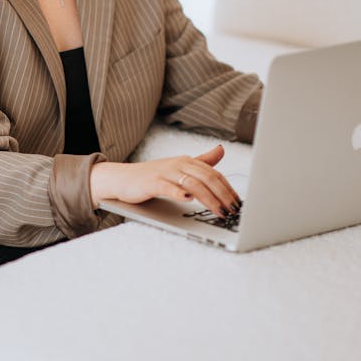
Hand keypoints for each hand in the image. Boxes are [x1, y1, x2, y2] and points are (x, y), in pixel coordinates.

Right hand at [90, 144, 240, 218]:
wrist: (123, 178)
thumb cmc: (152, 176)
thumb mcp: (179, 167)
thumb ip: (201, 161)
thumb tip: (221, 150)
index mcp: (187, 161)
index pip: (214, 173)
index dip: (228, 188)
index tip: (238, 203)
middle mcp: (178, 164)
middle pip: (207, 178)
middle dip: (223, 195)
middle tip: (233, 210)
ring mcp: (165, 173)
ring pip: (193, 184)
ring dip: (209, 199)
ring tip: (219, 211)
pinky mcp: (152, 183)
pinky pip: (168, 187)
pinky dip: (179, 193)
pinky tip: (188, 200)